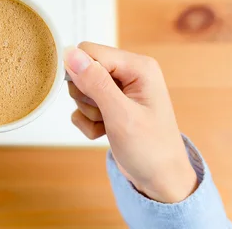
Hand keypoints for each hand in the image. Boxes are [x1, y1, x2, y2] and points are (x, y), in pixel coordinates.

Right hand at [64, 42, 197, 203]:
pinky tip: (105, 132)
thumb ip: (95, 82)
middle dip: (86, 96)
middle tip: (105, 115)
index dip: (81, 73)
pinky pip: (83, 106)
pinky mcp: (110, 104)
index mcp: (138, 66)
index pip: (89, 51)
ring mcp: (119, 89)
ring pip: (80, 89)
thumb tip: (70, 53)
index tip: (93, 100)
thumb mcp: (121, 115)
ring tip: (109, 126)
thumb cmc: (150, 149)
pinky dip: (88, 122)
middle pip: (83, 69)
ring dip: (88, 112)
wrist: (161, 181)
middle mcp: (129, 72)